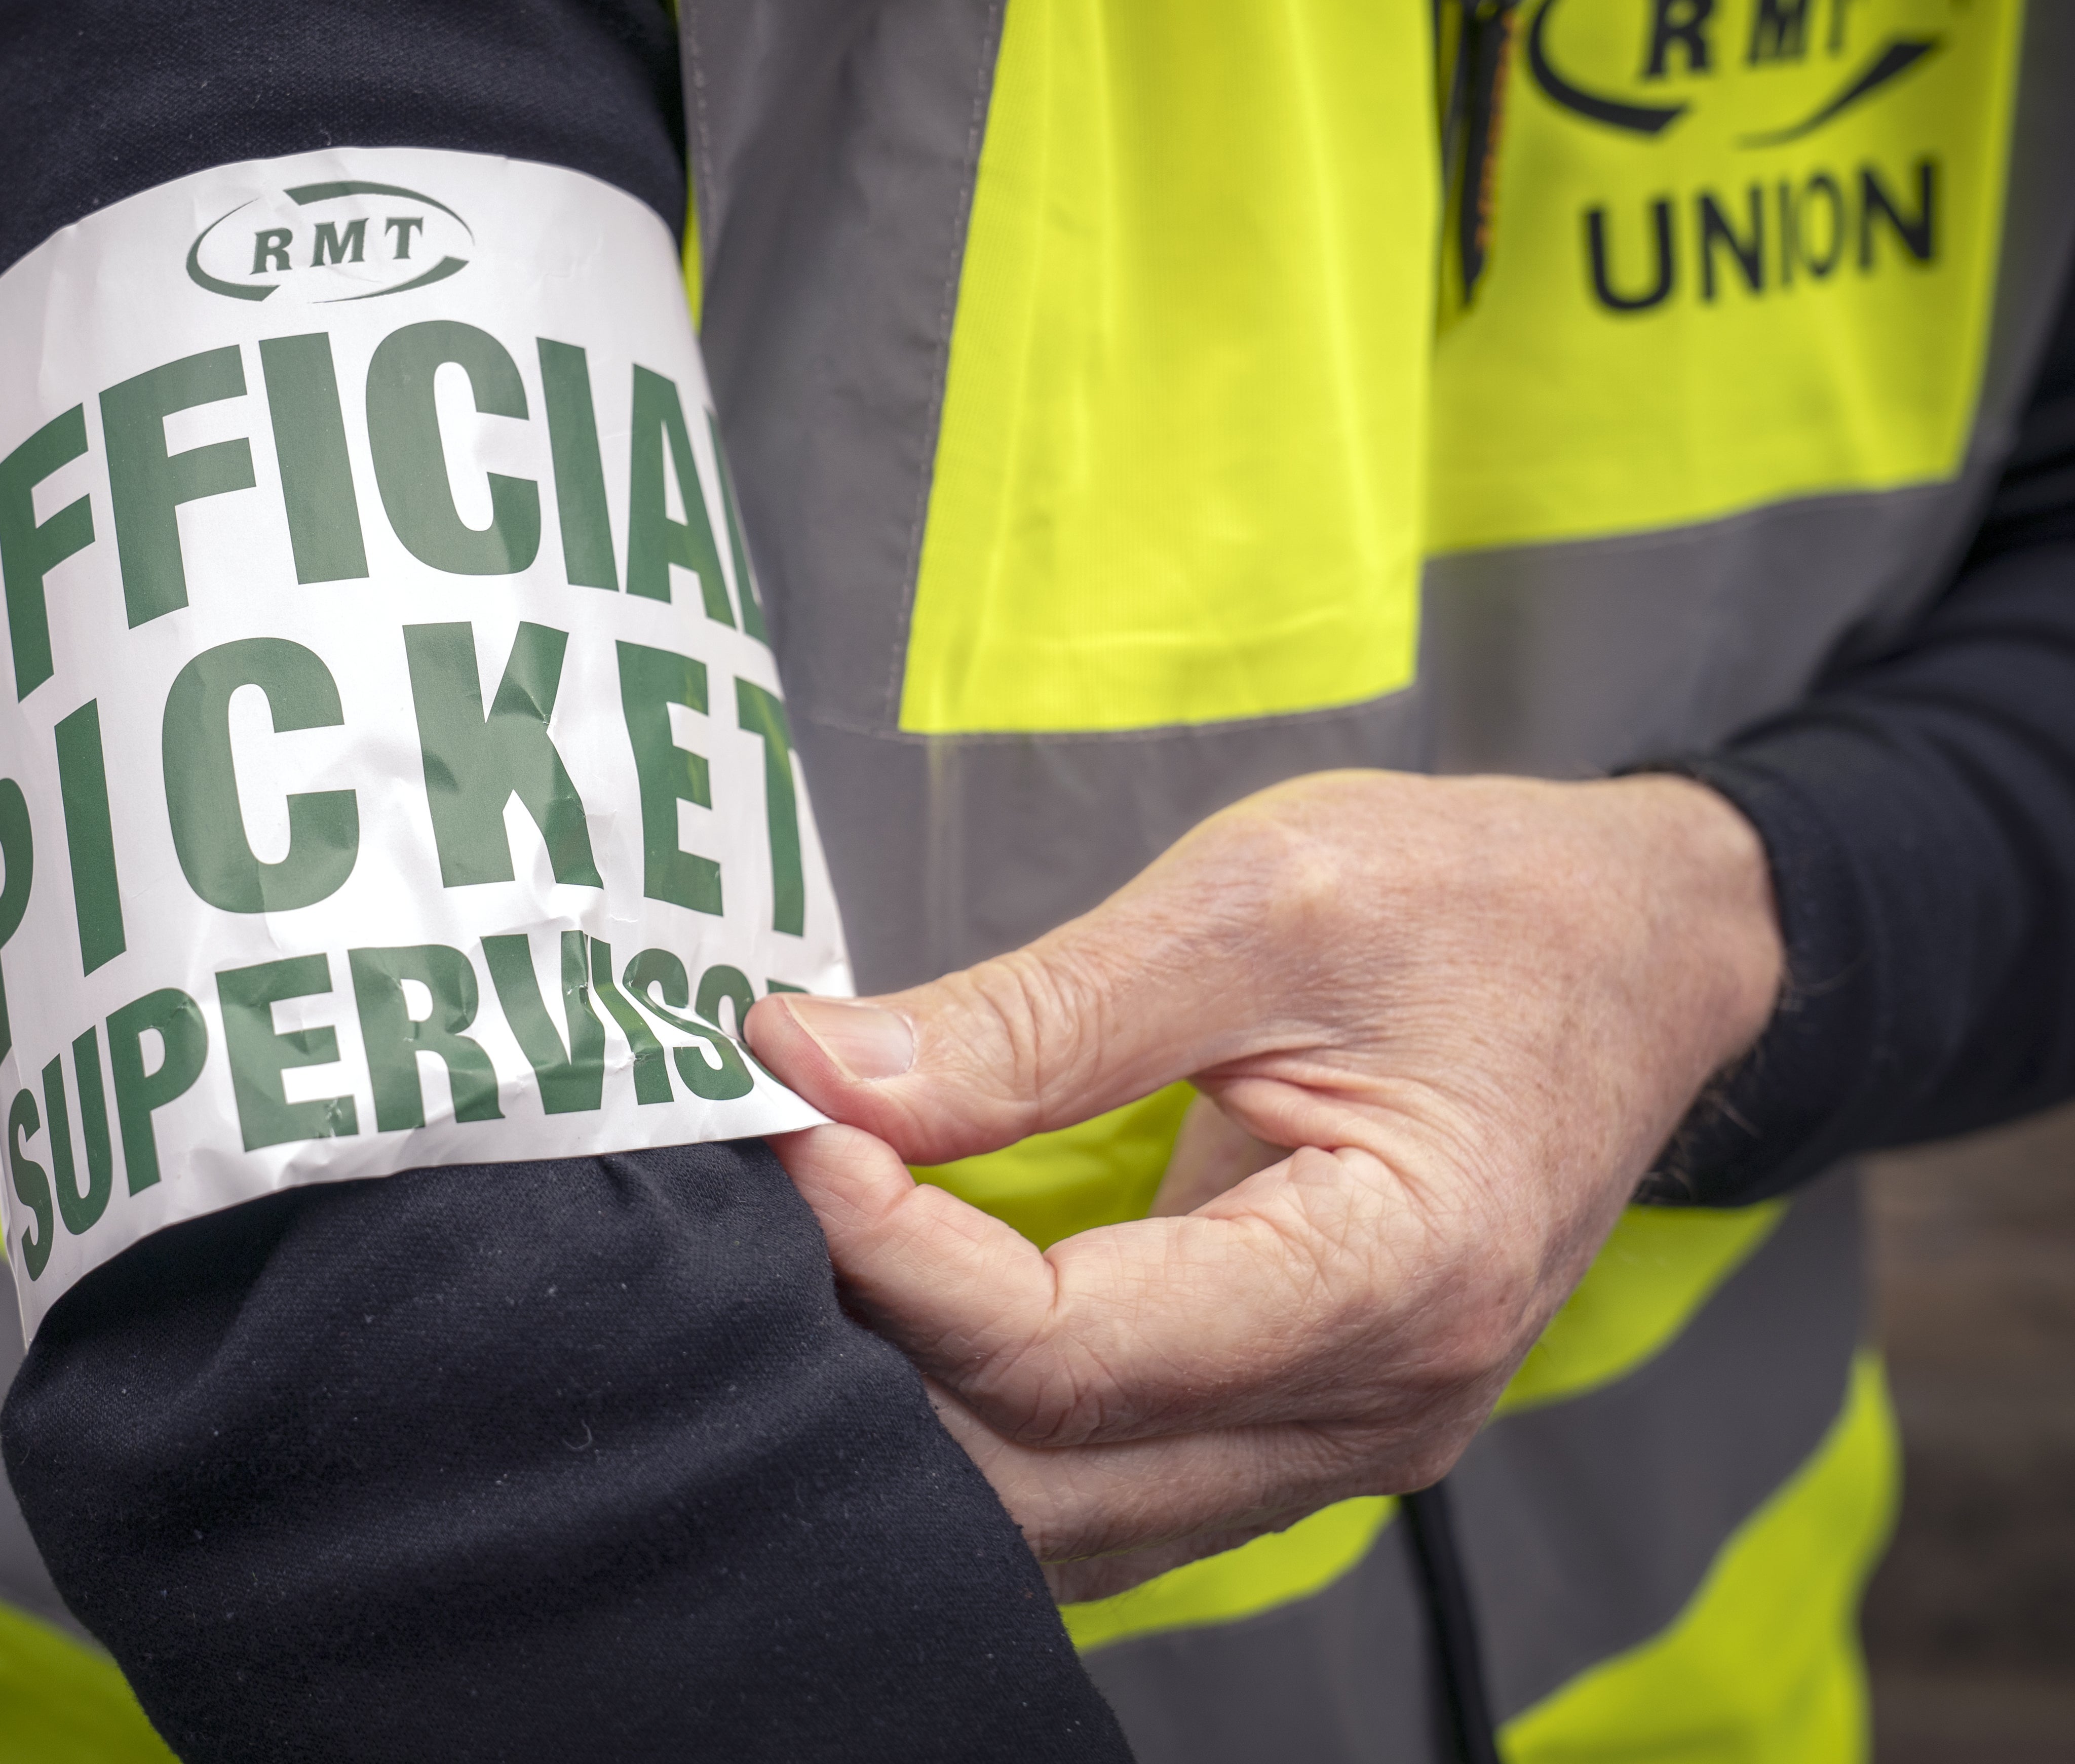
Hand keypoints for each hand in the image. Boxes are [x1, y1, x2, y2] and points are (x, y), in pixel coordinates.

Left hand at [749, 770, 1782, 1599]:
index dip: (893, 1250)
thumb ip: (1038, 1012)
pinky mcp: (1302, 1418)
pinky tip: (907, 1299)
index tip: (789, 1124)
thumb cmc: (1479, 900)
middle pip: (1048, 1468)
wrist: (1641, 949)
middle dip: (876, 1341)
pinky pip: (1107, 1475)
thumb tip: (814, 1070)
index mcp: (1402, 1277)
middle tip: (766, 1195)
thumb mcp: (1259, 898)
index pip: (1070, 1349)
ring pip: (1065, 1508)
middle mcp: (1381, 1407)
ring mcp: (1344, 1436)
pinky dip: (985, 1407)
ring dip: (916, 1392)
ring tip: (818, 1245)